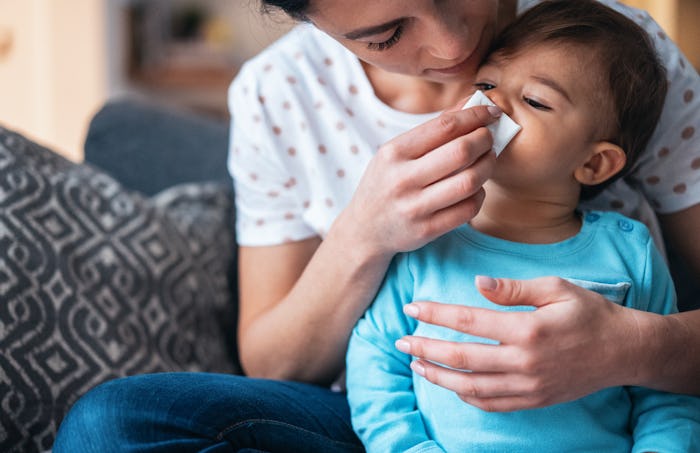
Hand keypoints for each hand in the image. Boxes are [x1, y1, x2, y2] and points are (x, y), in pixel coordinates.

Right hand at [336, 105, 499, 257]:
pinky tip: (476, 188)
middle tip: (490, 138)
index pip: (445, 126)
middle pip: (461, 152)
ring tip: (487, 160)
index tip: (491, 113)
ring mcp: (415, 207)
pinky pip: (468, 209)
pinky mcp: (427, 230)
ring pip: (469, 181)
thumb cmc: (385, 184)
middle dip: (485, 140)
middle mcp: (402, 179)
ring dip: (487, 167)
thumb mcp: (396, 153)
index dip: (475, 116)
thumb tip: (470, 104)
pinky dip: (480, 195)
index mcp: (394, 153)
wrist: (364, 230)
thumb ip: (432, 130)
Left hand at [396, 276, 645, 411]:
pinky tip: (451, 385)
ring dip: (439, 376)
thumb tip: (476, 283)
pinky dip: (466, 396)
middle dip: (425, 348)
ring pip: (471, 387)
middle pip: (461, 357)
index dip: (435, 314)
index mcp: (527, 328)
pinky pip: (492, 404)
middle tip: (400, 341)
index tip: (411, 308)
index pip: (468, 320)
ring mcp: (528, 385)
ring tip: (416, 364)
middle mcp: (524, 361)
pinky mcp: (534, 401)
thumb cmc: (588, 312)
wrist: (623, 351)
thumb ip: (513, 288)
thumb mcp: (555, 288)